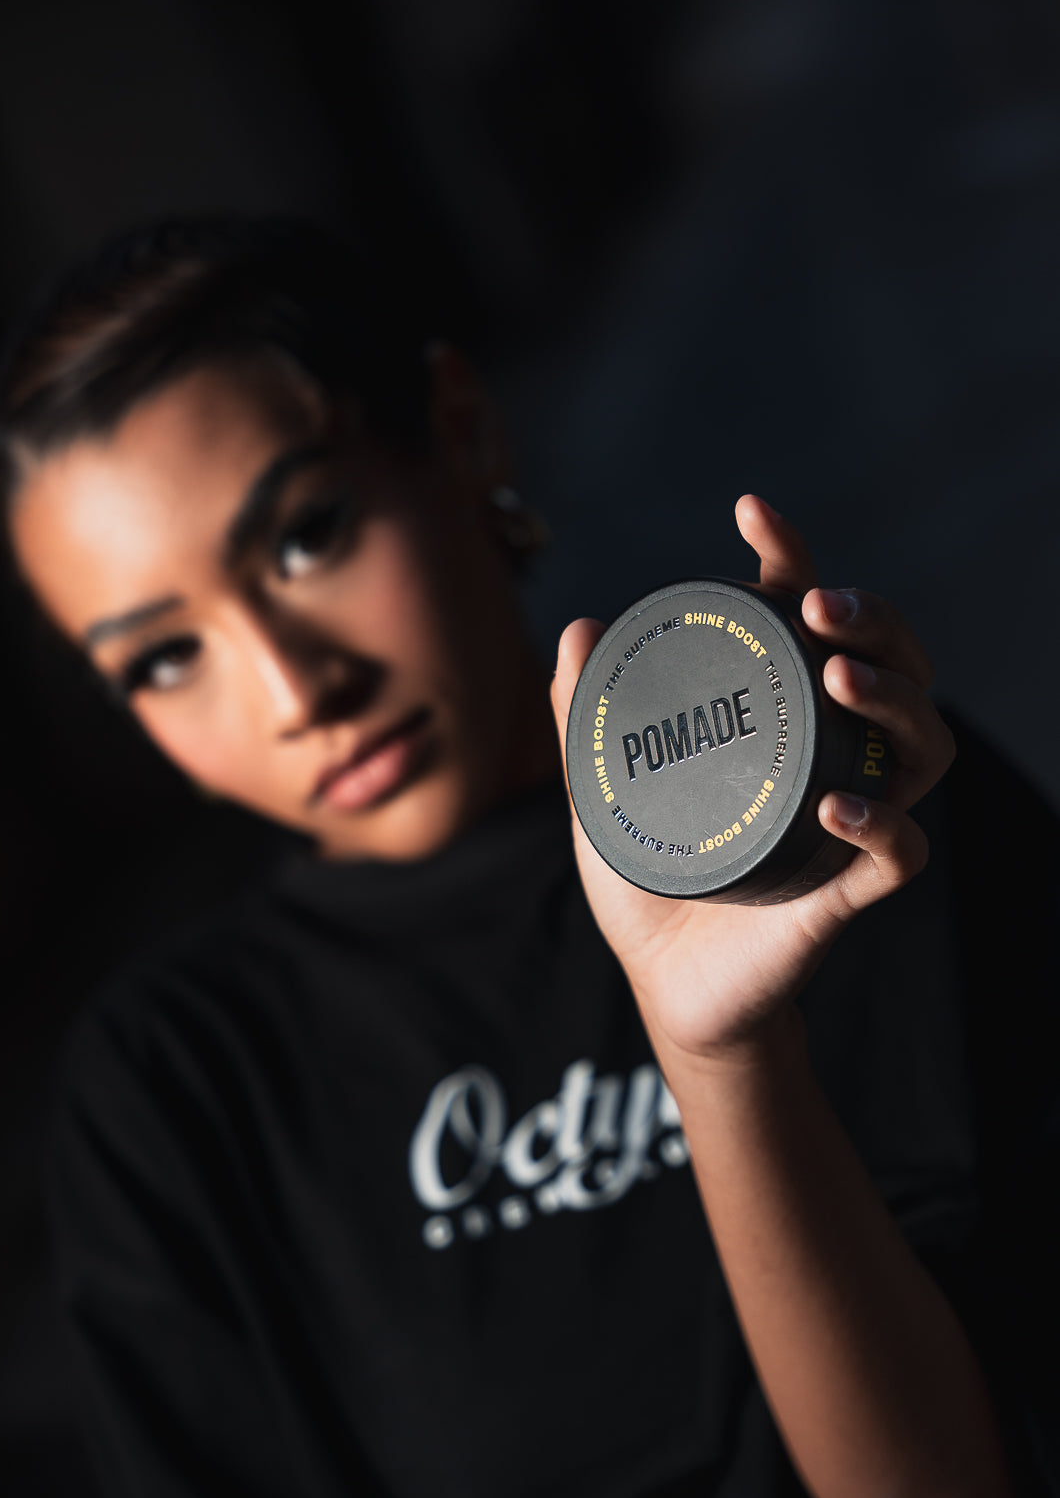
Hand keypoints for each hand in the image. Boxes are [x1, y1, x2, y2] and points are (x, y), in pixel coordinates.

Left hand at [550, 495, 955, 1067]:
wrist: (666, 986)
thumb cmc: (652, 879)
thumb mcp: (603, 791)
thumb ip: (586, 717)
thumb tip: (576, 631)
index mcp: (780, 723)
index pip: (808, 623)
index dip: (792, 559)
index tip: (751, 511)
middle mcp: (829, 761)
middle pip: (895, 668)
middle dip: (874, 621)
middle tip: (818, 606)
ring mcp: (847, 825)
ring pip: (922, 747)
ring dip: (896, 700)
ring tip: (838, 677)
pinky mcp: (846, 895)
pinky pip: (899, 853)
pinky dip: (879, 826)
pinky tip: (833, 807)